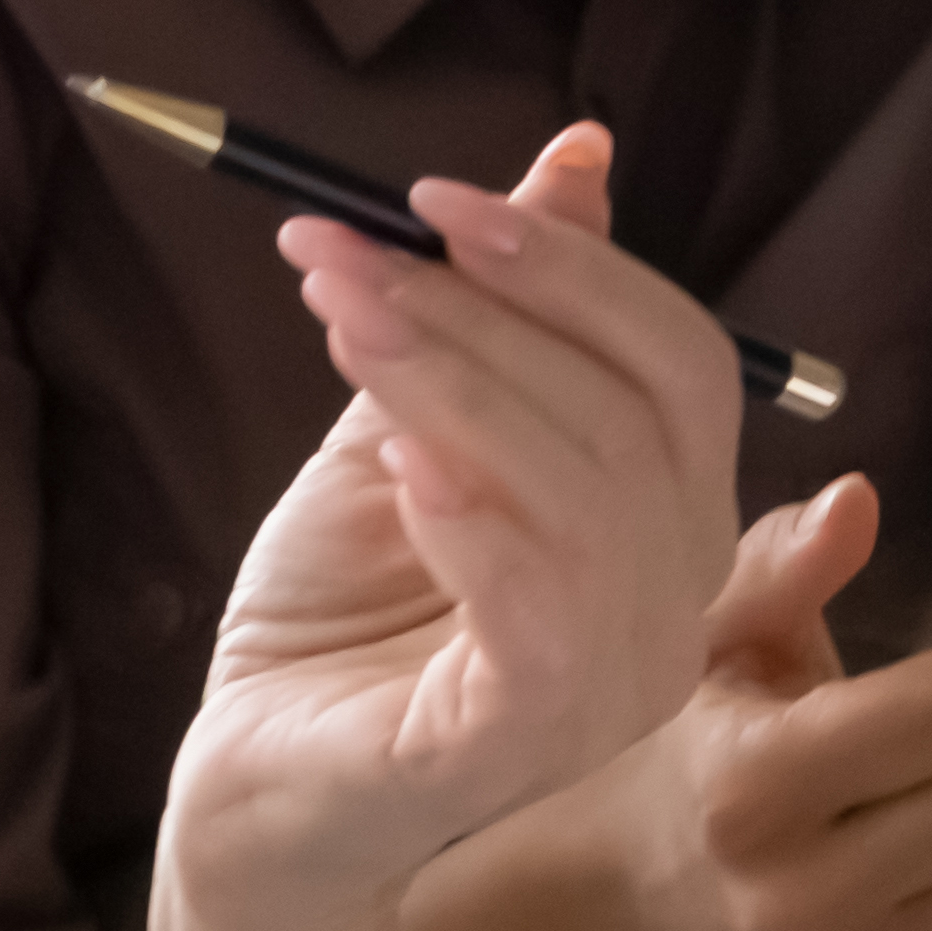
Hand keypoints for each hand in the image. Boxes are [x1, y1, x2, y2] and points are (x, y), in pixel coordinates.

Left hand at [164, 124, 734, 905]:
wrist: (252, 774)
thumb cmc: (340, 609)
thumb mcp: (410, 428)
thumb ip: (492, 314)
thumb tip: (577, 155)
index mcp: (666, 518)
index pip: (679, 362)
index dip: (571, 264)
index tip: (429, 196)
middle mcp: (671, 604)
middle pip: (641, 413)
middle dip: (490, 307)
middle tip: (346, 250)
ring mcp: (613, 686)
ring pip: (589, 496)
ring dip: (459, 385)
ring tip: (346, 321)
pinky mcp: (524, 747)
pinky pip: (544, 618)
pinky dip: (475, 522)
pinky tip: (400, 469)